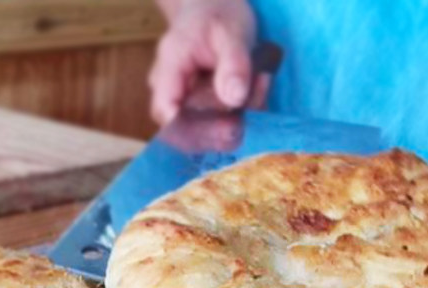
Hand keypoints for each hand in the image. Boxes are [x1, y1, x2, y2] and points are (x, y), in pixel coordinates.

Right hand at [149, 0, 256, 124]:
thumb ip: (234, 63)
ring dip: (236, 124)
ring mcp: (185, 106)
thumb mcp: (231, 30)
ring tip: (260, 84)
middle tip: (251, 113)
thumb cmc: (217, 14)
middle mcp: (170, 94)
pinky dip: (243, 117)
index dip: (194, 131)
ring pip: (204, 136)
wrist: (214, 9)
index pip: (167, 115)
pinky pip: (218, 129)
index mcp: (168, 70)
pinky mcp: (202, 113)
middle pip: (185, 134)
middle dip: (221, 132)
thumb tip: (234, 99)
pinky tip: (258, 91)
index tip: (231, 126)